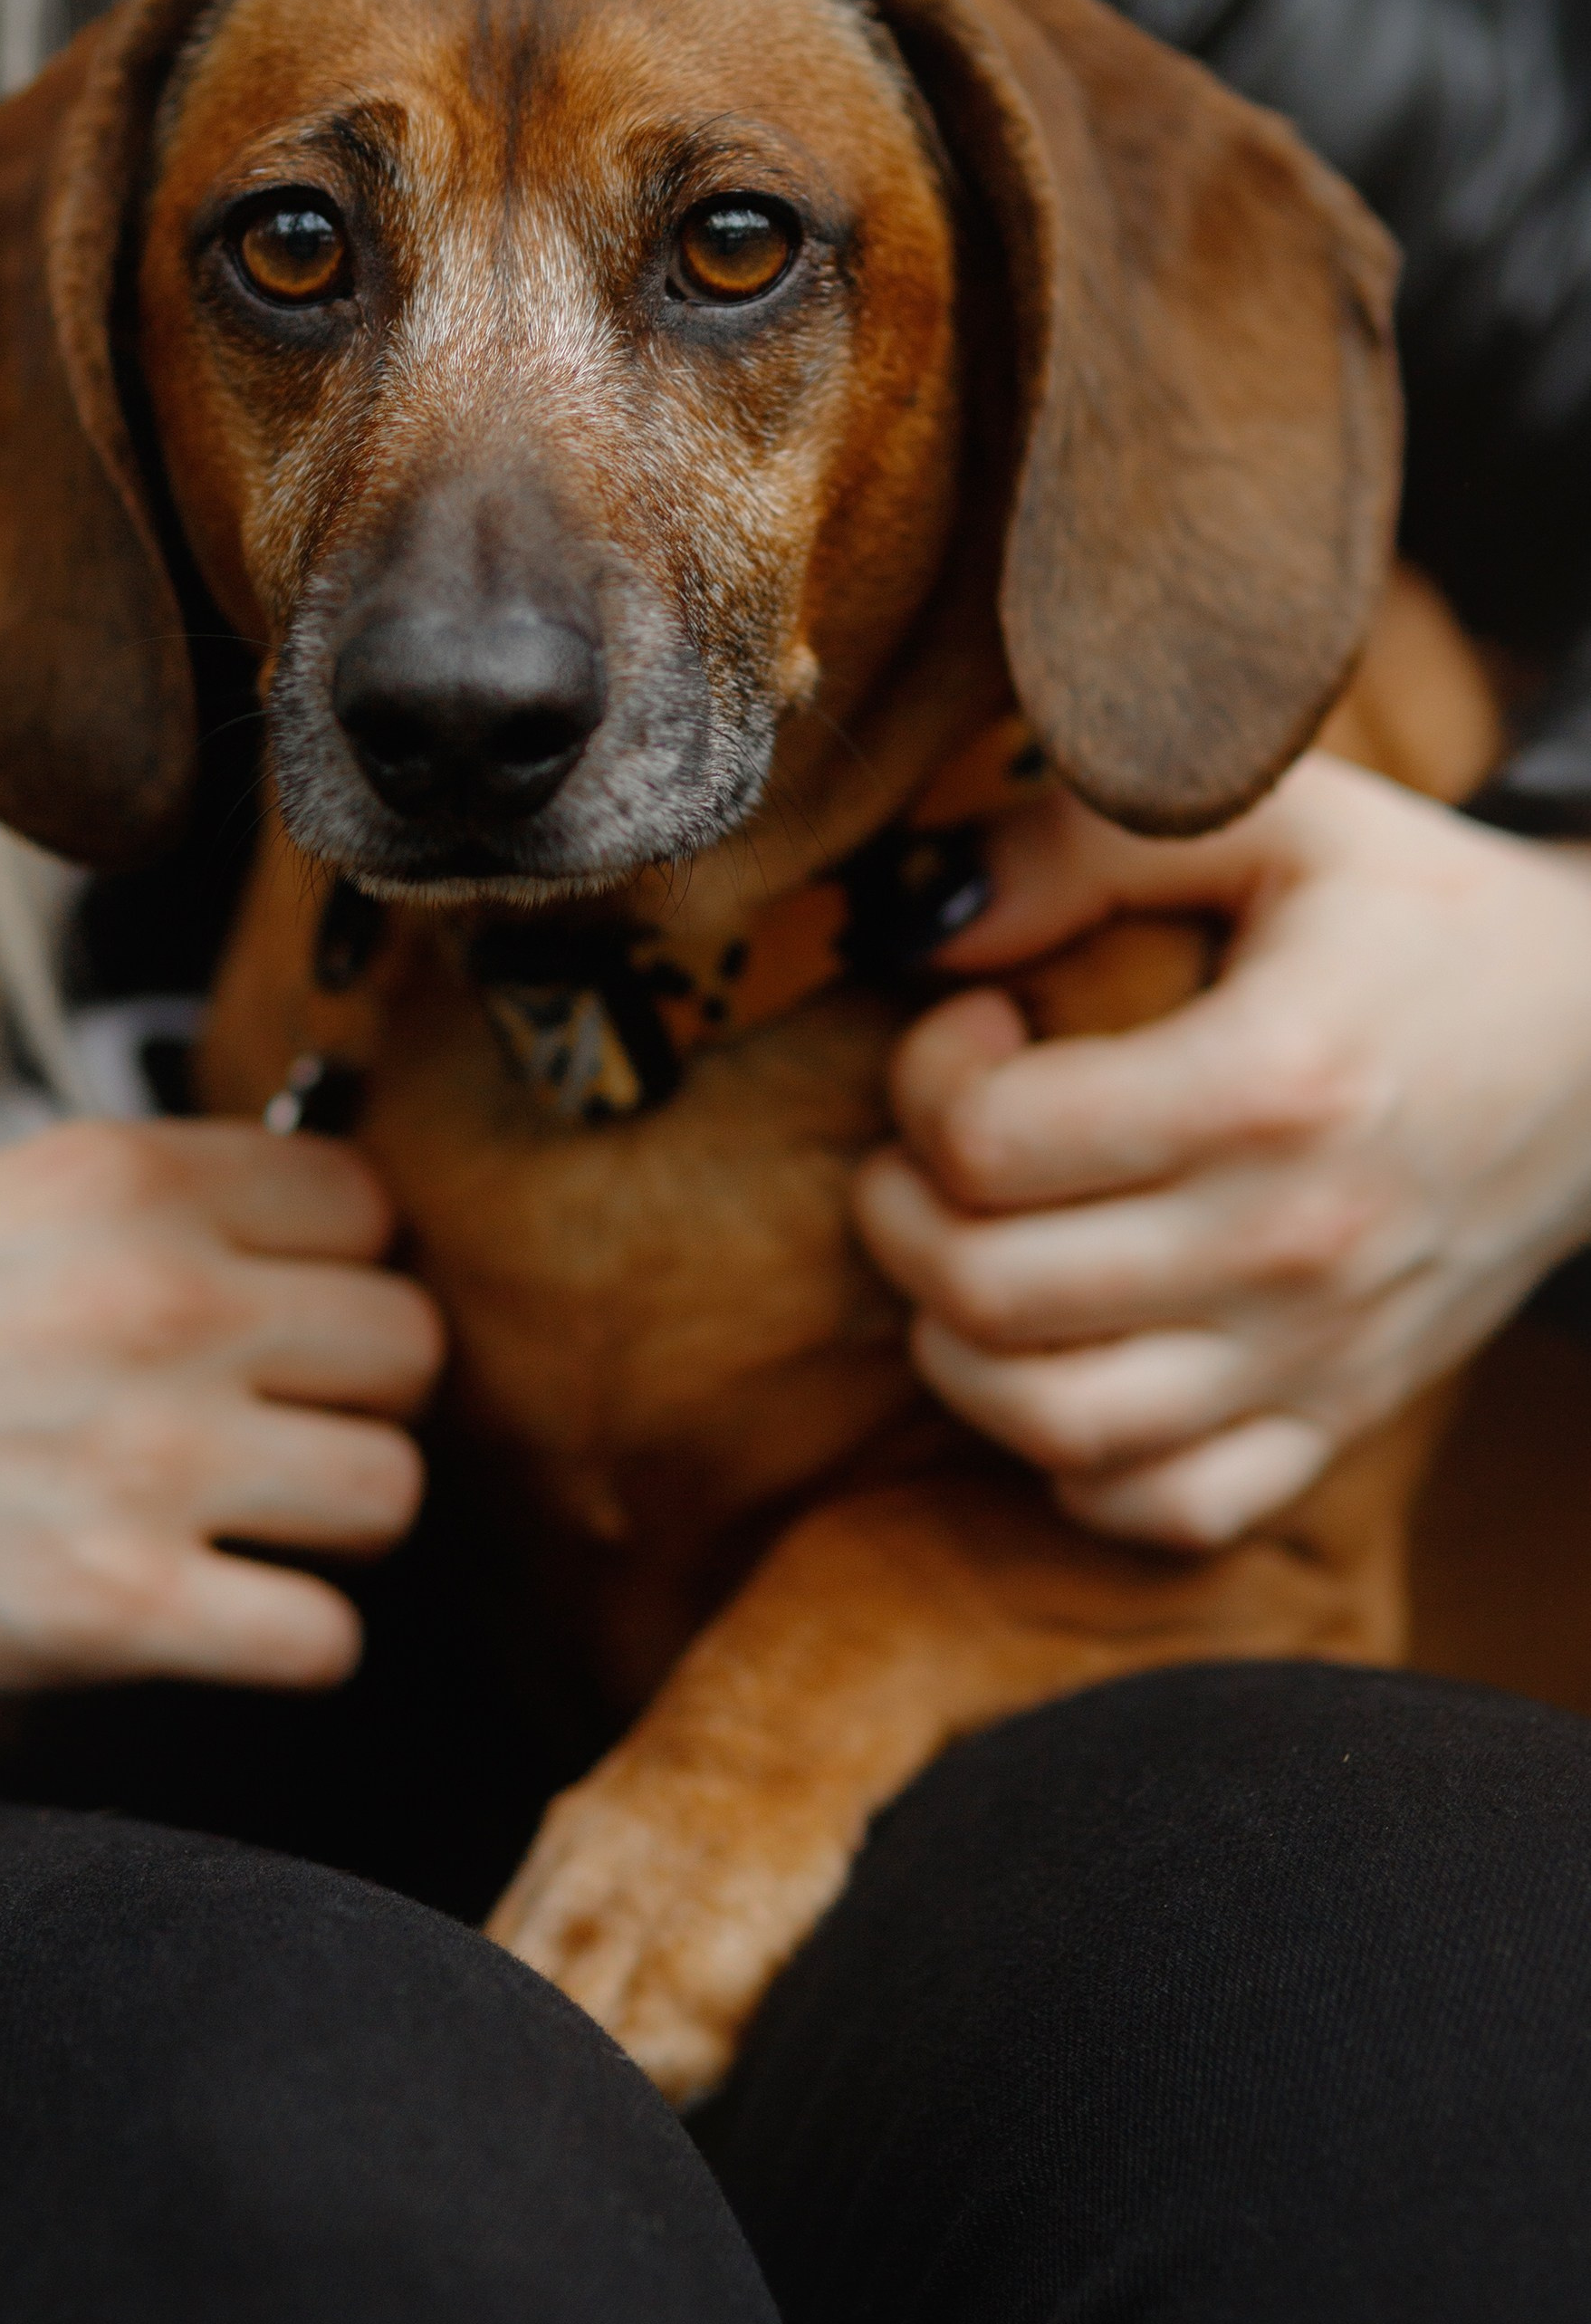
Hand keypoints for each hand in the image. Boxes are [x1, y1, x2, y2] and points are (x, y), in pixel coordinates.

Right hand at [0, 1119, 442, 1698]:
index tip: (295, 1305)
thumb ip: (117, 1188)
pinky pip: (323, 1639)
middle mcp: (163, 1302)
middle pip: (410, 1345)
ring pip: (393, 1489)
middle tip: (285, 1421)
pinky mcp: (124, 1605)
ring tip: (261, 1520)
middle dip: (359, 1392)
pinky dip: (296, 1644)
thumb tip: (250, 1202)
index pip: (365, 1203)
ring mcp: (152, 1456)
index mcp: (126, 1178)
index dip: (340, 1264)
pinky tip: (231, 1616)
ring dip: (340, 1518)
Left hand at [856, 756, 1590, 1544]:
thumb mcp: (1277, 813)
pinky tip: (1066, 1360)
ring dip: (953, 1347)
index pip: (992, 1141)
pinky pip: (1169, 1510)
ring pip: (1054, 1427)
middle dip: (900, 1214)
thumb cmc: (1422, 916)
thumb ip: (1083, 836)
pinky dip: (1078, 1466)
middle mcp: (1292, 1241)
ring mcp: (1319, 1351)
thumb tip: (921, 915)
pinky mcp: (1342, 1417)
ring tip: (965, 1250)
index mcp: (1272, 1082)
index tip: (970, 1025)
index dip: (924, 1077)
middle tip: (927, 1145)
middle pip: (991, 1294)